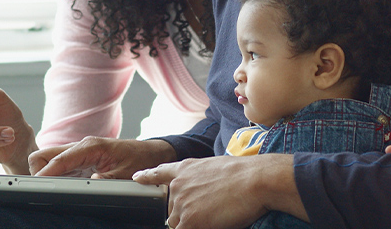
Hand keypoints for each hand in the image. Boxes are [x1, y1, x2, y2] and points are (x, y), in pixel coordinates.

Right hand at [29, 137, 176, 178]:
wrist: (150, 152)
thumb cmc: (139, 159)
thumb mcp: (125, 172)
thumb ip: (107, 179)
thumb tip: (91, 184)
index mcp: (90, 146)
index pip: (59, 159)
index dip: (46, 173)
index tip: (38, 186)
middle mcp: (80, 146)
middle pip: (44, 155)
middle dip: (39, 171)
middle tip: (46, 189)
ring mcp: (78, 152)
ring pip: (48, 159)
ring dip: (46, 173)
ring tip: (52, 190)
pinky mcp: (79, 159)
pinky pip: (58, 165)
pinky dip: (54, 175)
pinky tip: (60, 186)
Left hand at [133, 154, 304, 228]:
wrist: (254, 180)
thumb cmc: (244, 173)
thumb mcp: (215, 168)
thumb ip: (200, 180)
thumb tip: (200, 193)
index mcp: (184, 170)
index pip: (160, 173)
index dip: (147, 176)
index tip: (137, 178)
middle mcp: (178, 186)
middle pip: (173, 209)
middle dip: (187, 214)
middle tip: (210, 210)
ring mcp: (181, 204)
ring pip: (177, 223)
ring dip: (192, 224)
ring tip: (215, 216)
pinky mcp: (190, 220)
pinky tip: (206, 225)